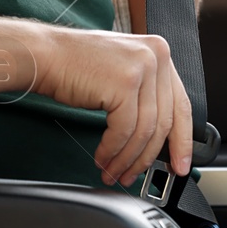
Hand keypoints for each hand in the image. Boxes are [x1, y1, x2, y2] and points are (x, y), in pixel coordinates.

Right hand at [33, 26, 193, 185]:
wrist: (44, 54)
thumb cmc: (76, 65)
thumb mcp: (123, 72)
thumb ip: (146, 95)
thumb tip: (159, 138)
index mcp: (160, 52)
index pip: (181, 104)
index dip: (182, 141)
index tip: (179, 164)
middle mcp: (156, 56)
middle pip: (164, 122)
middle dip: (149, 157)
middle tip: (137, 176)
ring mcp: (141, 68)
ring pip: (144, 131)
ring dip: (127, 159)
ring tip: (114, 171)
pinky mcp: (124, 83)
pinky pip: (124, 131)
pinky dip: (112, 151)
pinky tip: (102, 158)